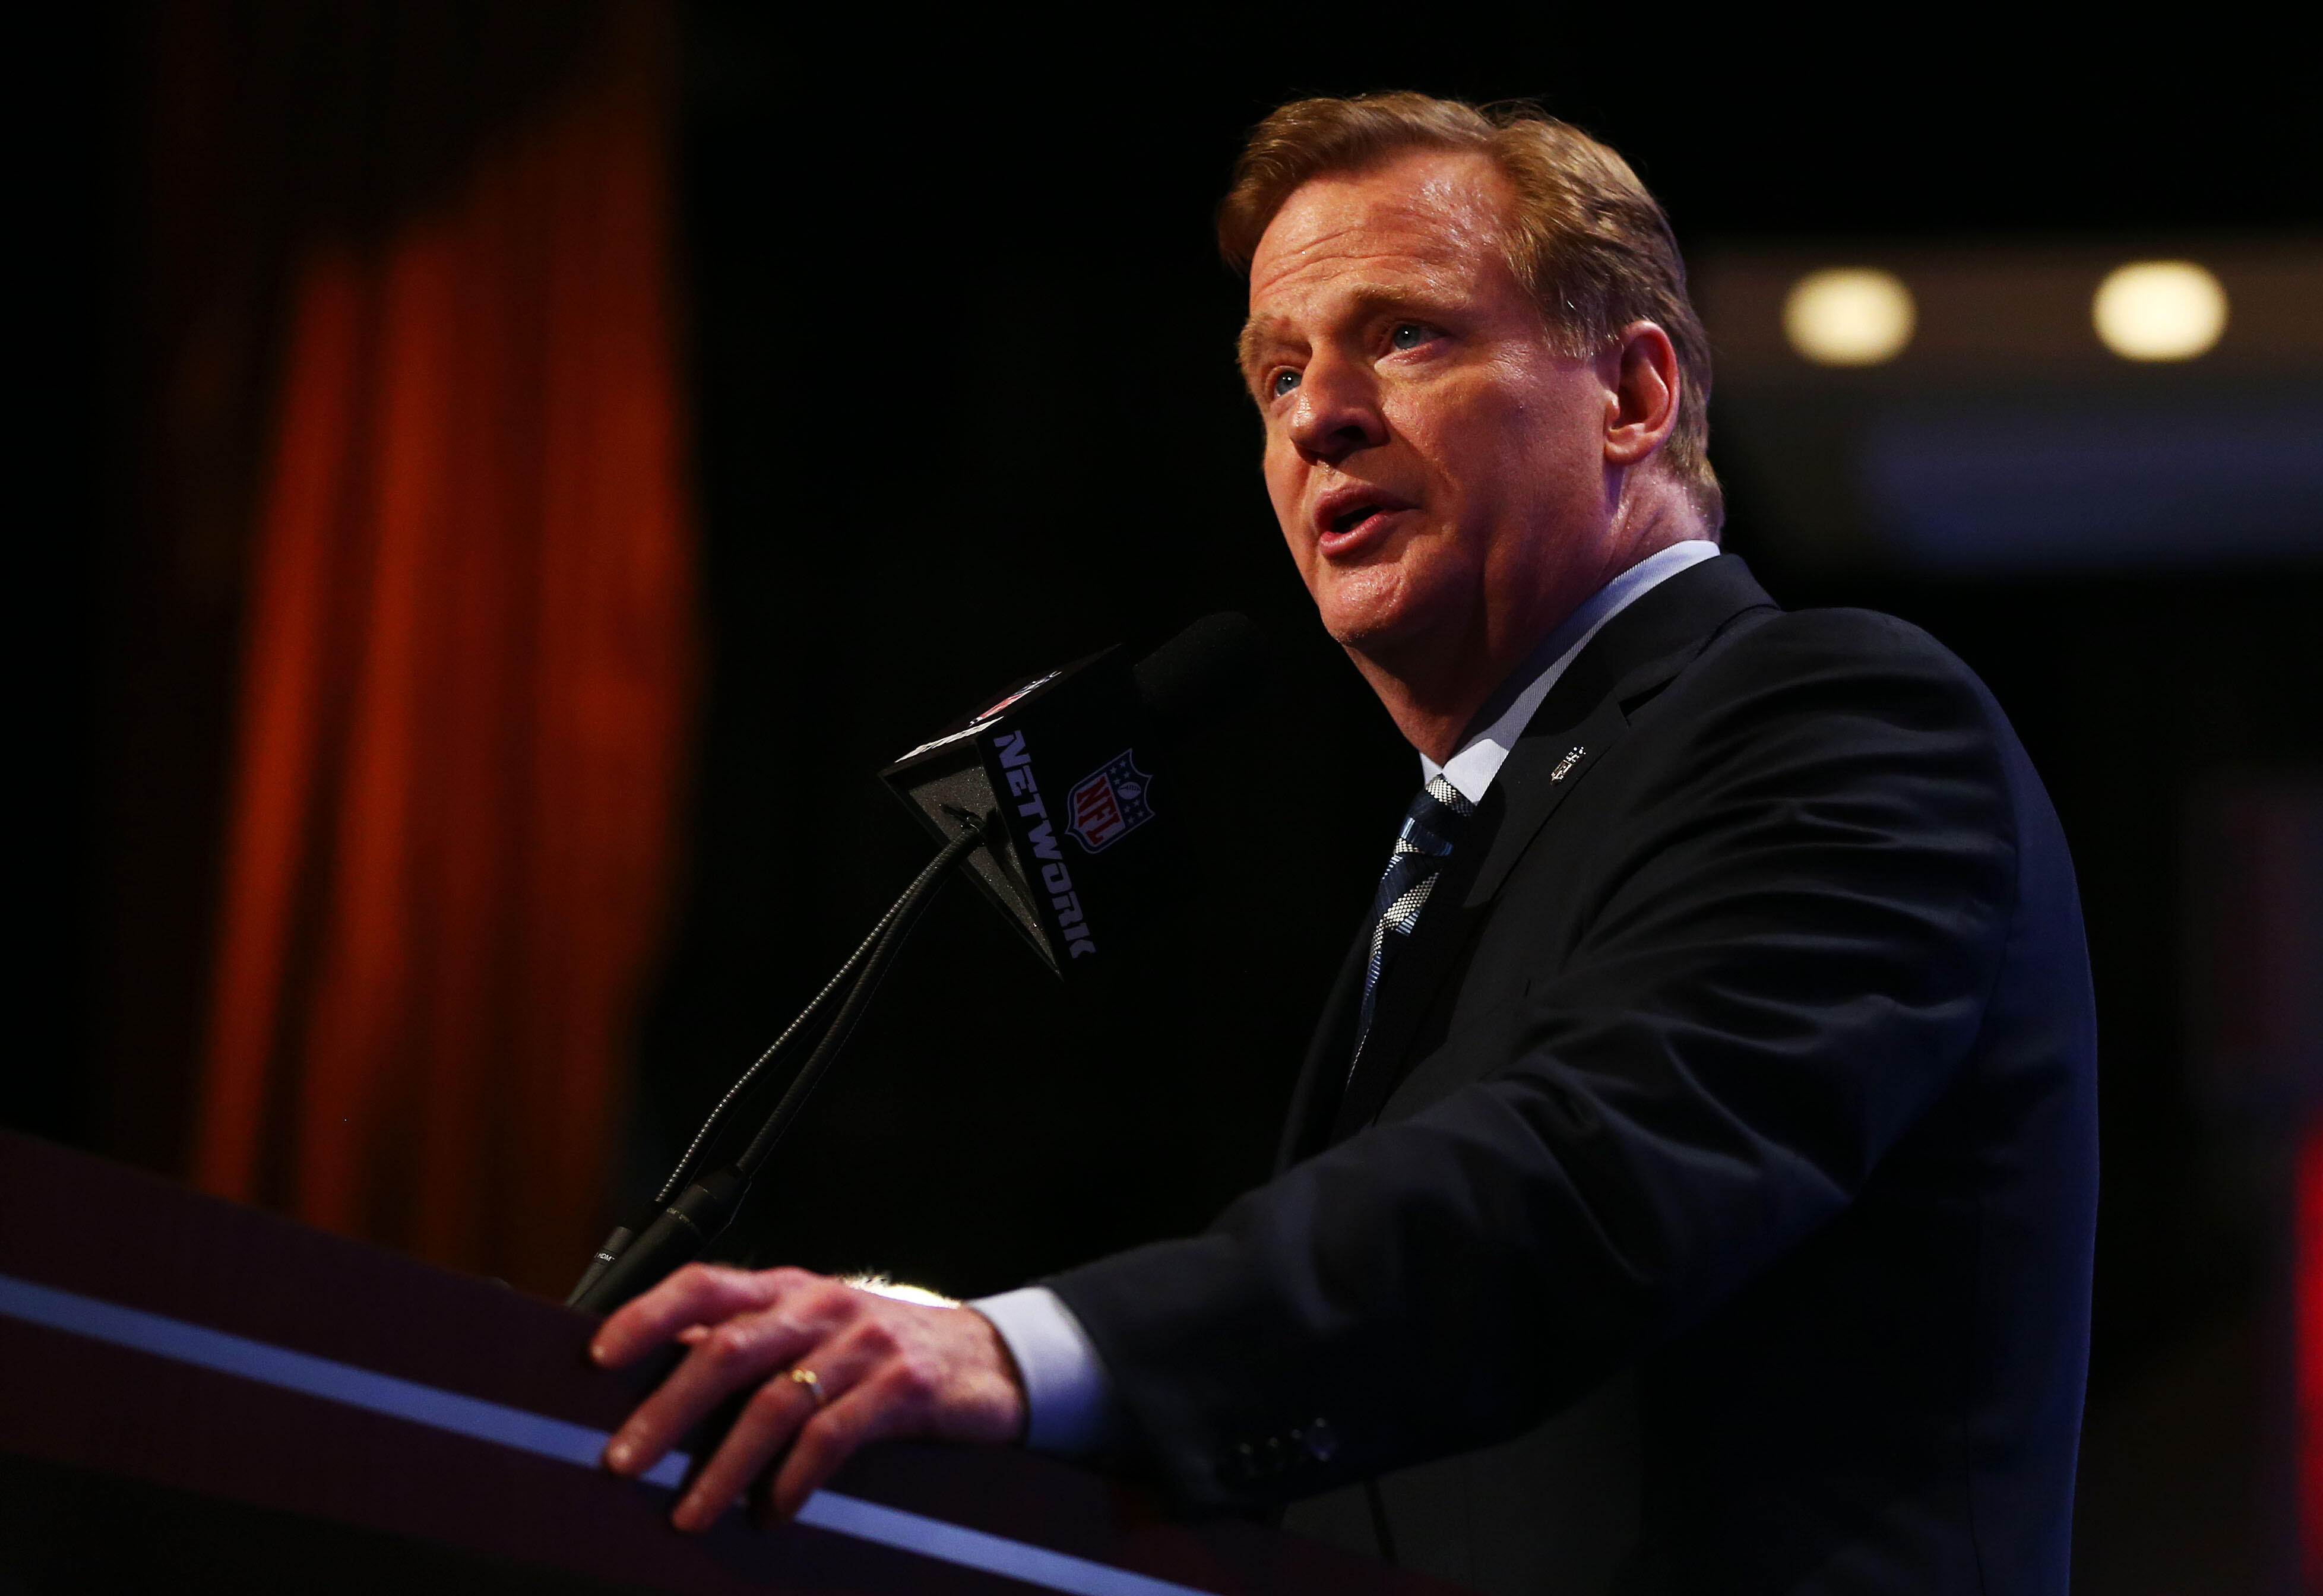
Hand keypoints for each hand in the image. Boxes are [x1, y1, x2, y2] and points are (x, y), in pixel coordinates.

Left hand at [591, 1264, 1027, 1529]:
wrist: (991, 1360)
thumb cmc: (881, 1352)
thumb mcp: (813, 1334)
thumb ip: (748, 1345)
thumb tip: (657, 1373)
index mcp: (788, 1290)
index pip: (706, 1285)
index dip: (648, 1314)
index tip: (598, 1356)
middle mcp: (820, 1308)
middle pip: (728, 1349)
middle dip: (667, 1410)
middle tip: (623, 1462)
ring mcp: (864, 1345)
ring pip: (776, 1402)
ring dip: (724, 1466)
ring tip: (689, 1514)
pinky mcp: (903, 1388)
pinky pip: (834, 1436)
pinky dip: (793, 1481)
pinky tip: (771, 1513)